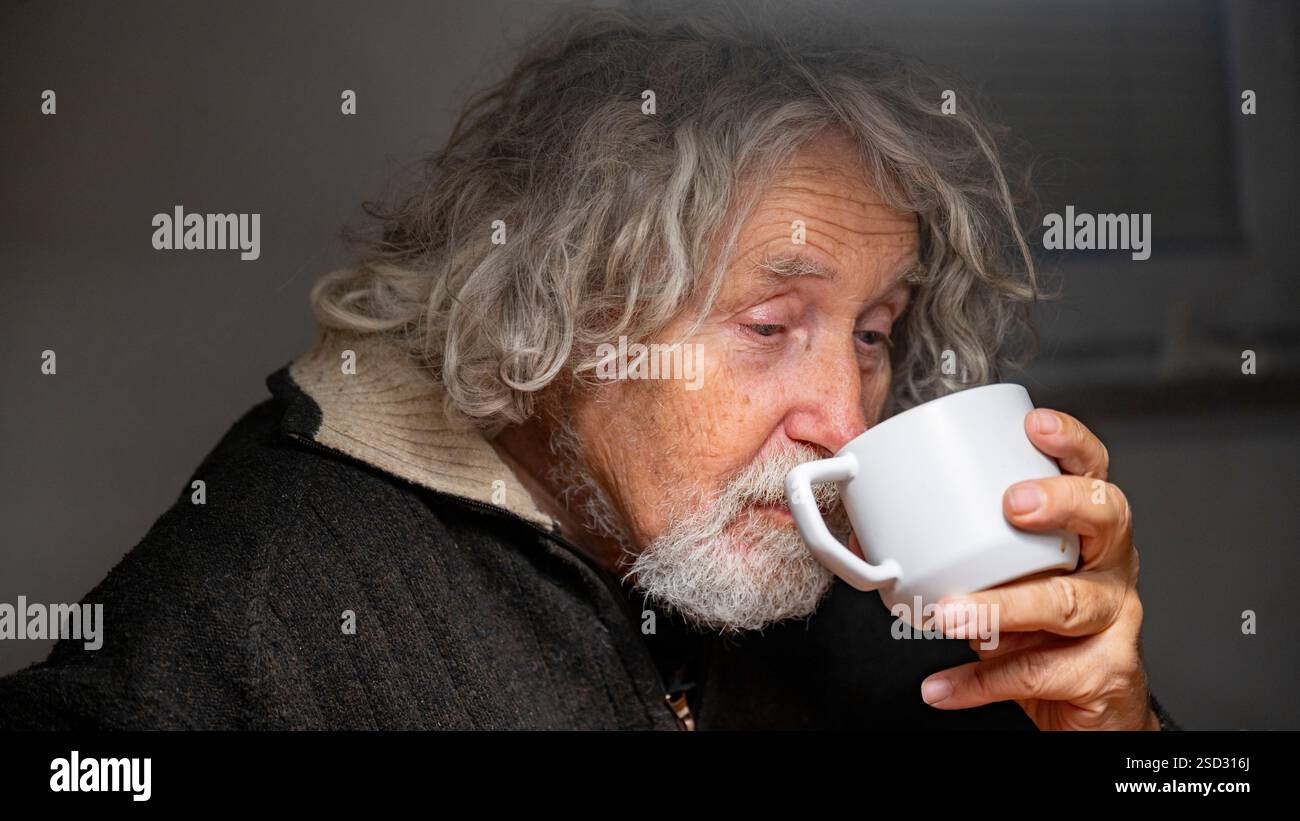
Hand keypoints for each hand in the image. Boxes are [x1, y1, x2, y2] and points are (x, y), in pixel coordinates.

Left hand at [920, 408, 1158, 729]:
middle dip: (1060, 502)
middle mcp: (1112, 567)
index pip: (1092, 473)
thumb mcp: (1003, 581)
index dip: (1070, 444)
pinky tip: (941, 686)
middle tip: (1012, 504)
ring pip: (1066, 603)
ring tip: (949, 613)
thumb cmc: (1040, 630)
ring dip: (1001, 606)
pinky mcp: (1104, 673)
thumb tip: (873, 541)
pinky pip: (1036, 673)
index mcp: (1088, 532)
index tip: (1034, 425)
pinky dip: (979, 681)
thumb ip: (958, 555)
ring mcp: (1114, 620)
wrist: (1086, 708)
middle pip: (1105, 519)